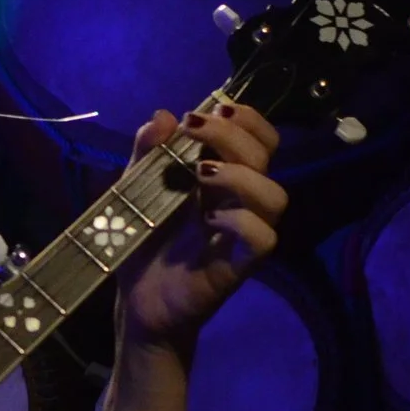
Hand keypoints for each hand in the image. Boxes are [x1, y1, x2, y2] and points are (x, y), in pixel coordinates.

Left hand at [115, 104, 287, 356]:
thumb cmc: (141, 242)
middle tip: (195, 130)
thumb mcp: (133, 190)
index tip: (211, 109)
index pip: (259, 139)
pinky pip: (263, 239)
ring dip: (240, 175)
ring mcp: (242, 234)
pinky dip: (241, 221)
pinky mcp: (238, 266)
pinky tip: (209, 219)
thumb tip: (162, 116)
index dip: (247, 119)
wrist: (135, 301)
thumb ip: (146, 154)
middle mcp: (239, 201)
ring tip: (200, 173)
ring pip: (276, 196)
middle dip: (234, 134)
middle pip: (266, 156)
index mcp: (222, 178)